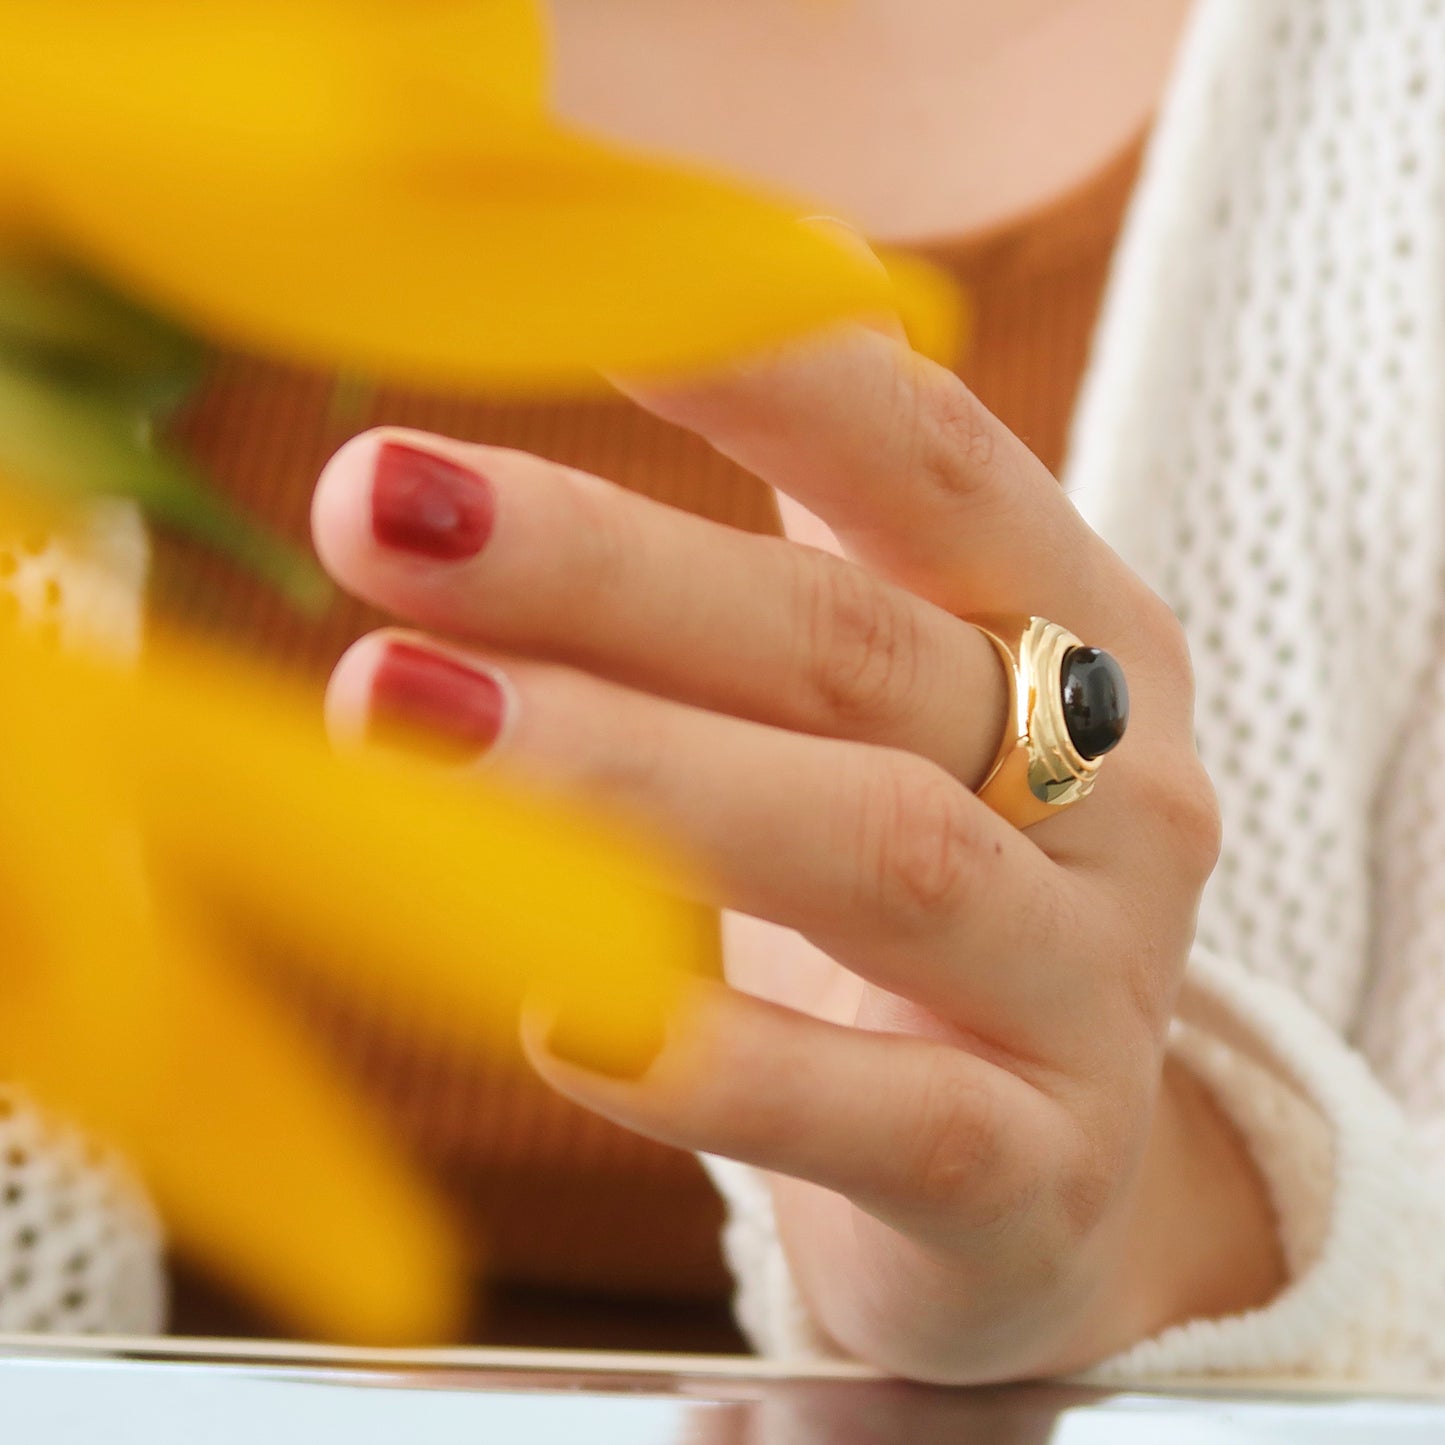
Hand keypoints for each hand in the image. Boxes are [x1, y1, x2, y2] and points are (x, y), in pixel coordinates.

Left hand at [310, 319, 1282, 1381]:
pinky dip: (715, 1061)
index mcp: (1084, 636)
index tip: (557, 291)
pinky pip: (884, 1118)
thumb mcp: (889, 721)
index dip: (758, 364)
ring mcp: (1094, 987)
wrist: (1037, 1174)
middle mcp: (1122, 790)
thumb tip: (555, 407)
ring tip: (401, 716)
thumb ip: (773, 578)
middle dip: (611, 572)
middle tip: (374, 509)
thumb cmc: (919, 899)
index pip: (930, 460)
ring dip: (631, 779)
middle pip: (861, 649)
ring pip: (882, 855)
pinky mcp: (1040, 1170)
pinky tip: (554, 1009)